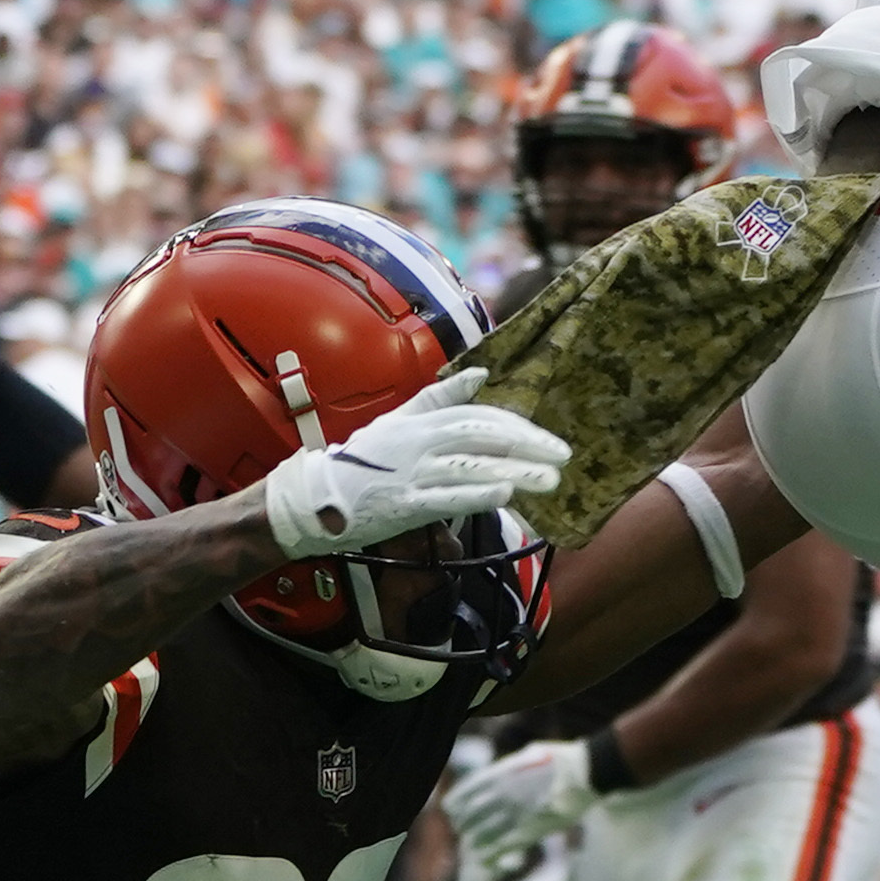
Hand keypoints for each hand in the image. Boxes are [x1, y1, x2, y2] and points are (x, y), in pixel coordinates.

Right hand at [263, 371, 569, 559]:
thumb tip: (481, 374)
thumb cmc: (361, 459)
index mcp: (420, 422)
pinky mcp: (403, 506)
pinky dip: (475, 496)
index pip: (478, 417)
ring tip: (550, 479)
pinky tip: (506, 495)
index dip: (516, 427)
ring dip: (514, 472)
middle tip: (563, 455)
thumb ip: (440, 397)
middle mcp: (419, 444)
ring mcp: (412, 474)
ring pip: (471, 468)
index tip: (548, 439)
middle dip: (527, 445)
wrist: (315, 498)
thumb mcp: (399, 419)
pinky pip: (444, 499)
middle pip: (482, 438)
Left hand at [444, 738, 597, 878]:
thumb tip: (499, 773)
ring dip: (475, 841)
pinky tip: (485, 861)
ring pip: (483, 833)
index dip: (454, 804)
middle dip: (464, 824)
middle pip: (470, 815)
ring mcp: (517, 812)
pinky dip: (491, 855)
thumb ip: (511, 765)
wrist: (587, 772)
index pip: (464, 792)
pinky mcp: (532, 829)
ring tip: (473, 845)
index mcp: (501, 773)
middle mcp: (504, 793)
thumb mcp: (530, 753)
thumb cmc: (561, 759)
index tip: (450, 810)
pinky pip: (503, 847)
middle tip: (463, 830)